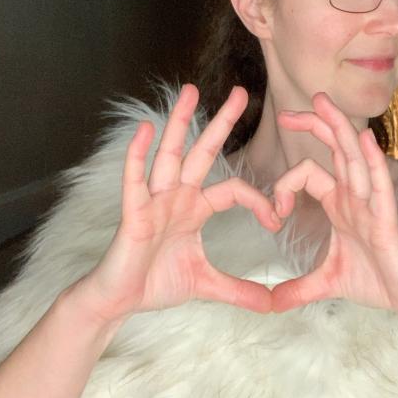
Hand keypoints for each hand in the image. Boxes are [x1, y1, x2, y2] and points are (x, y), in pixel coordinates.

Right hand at [76, 85, 279, 321]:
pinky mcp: (133, 213)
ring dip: (180, 123)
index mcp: (195, 208)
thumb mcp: (207, 285)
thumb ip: (240, 291)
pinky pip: (135, 180)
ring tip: (192, 91)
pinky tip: (144, 130)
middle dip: (222, 122)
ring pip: (169, 155)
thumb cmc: (156, 283)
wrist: (120, 301)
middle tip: (243, 92)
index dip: (258, 201)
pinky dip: (138, 155)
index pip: (233, 190)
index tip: (277, 221)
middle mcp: (176, 196)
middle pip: (203, 152)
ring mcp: (154, 201)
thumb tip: (273, 306)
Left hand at [269, 93, 397, 315]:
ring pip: (354, 158)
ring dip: (338, 128)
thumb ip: (298, 289)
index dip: (285, 184)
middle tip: (285, 112)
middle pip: (335, 149)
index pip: (310, 172)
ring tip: (322, 101)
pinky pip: (380, 186)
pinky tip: (365, 139)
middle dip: (312, 126)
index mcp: (341, 204)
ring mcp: (373, 205)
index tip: (275, 216)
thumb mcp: (328, 283)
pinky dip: (373, 161)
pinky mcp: (388, 220)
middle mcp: (356, 197)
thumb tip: (269, 305)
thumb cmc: (380, 281)